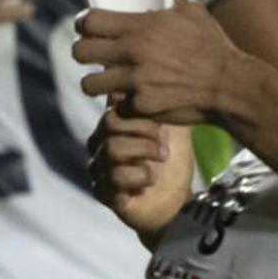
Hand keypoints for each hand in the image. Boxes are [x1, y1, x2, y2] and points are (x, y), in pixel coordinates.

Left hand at [72, 0, 242, 122]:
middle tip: (93, 55)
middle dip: (83, 53)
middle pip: (80, 52)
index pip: (91, 21)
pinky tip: (136, 98)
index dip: (84, 24)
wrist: (230, 85)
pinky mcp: (141, 106)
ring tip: (107, 81)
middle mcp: (134, 53)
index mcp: (142, 27)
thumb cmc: (214, 48)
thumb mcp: (193, 13)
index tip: (86, 28)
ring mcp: (135, 81)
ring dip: (96, 83)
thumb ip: (167, 1)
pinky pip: (117, 106)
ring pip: (89, 84)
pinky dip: (124, 104)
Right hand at [88, 104, 186, 235]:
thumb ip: (161, 101)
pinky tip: (151, 179)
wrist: (178, 201)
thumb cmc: (172, 161)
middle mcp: (99, 147)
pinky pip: (114, 178)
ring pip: (111, 150)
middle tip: (164, 143)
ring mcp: (99, 170)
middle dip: (143, 131)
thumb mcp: (172, 125)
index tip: (164, 125)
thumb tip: (152, 77)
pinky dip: (139, 176)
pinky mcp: (104, 194)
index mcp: (111, 128)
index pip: (114, 109)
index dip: (142, 115)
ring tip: (162, 158)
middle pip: (109, 125)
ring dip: (143, 152)